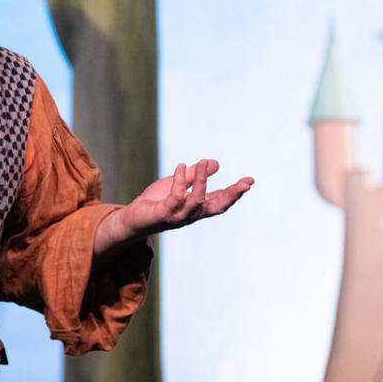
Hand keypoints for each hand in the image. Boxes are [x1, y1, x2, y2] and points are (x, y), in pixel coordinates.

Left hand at [100, 159, 253, 250]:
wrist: (133, 219)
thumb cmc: (156, 203)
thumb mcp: (178, 184)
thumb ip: (195, 176)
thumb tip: (214, 163)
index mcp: (197, 208)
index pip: (220, 201)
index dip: (235, 192)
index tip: (249, 181)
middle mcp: (191, 215)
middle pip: (216, 207)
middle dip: (232, 195)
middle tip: (245, 183)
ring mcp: (179, 216)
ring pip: (196, 201)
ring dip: (201, 182)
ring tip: (202, 163)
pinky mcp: (164, 214)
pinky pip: (176, 197)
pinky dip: (180, 181)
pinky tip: (181, 166)